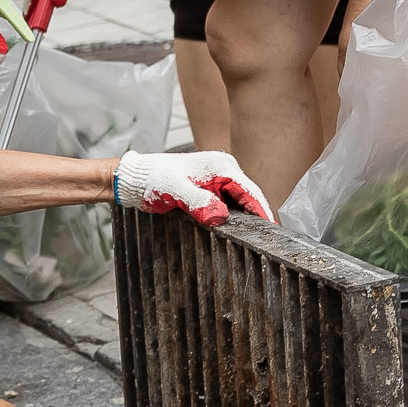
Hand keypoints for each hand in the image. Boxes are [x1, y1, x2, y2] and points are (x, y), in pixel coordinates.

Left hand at [114, 151, 271, 227]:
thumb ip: (198, 202)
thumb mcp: (174, 191)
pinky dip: (234, 215)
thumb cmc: (152, 180)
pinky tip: (236, 229)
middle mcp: (223, 169)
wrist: (135, 178)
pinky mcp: (209, 187)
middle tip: (269, 240)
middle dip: (258, 216)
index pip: (250, 191)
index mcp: (220, 166)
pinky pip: (228, 202)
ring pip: (239, 201)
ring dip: (246, 217)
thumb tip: (221, 216)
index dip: (262, 211)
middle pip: (249, 196)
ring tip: (256, 237)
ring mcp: (217, 178)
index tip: (272, 230)